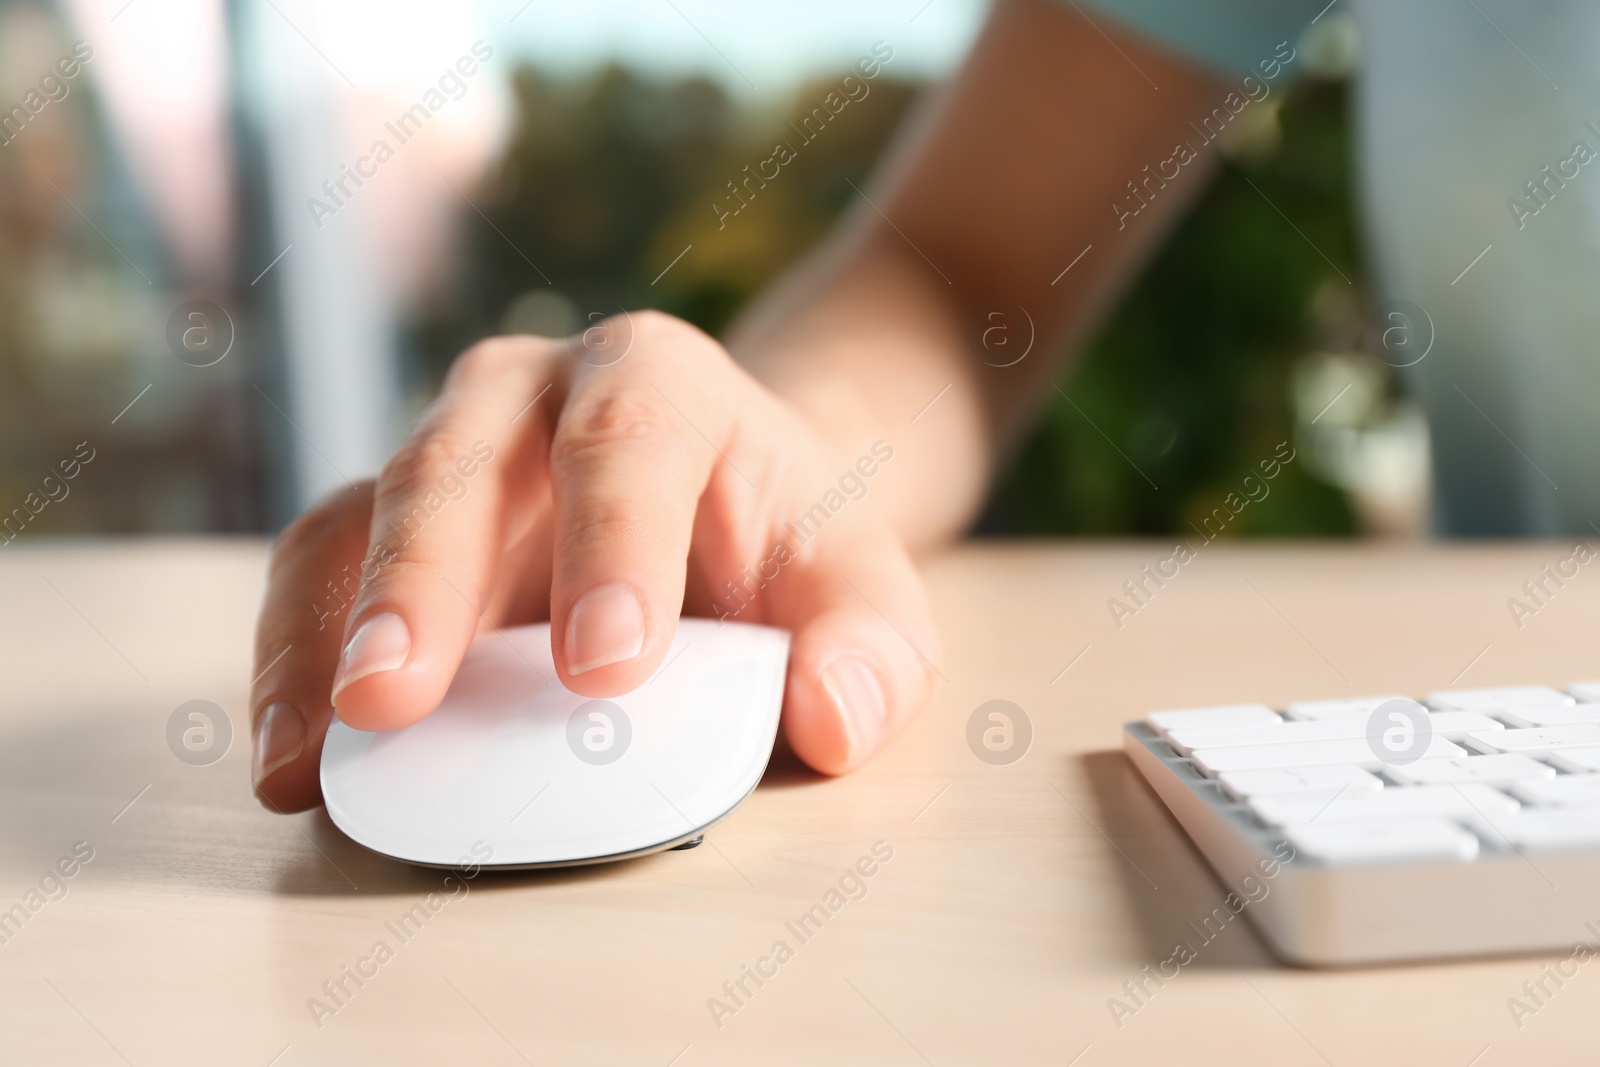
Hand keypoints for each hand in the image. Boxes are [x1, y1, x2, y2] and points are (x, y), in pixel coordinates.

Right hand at [249, 311, 941, 811]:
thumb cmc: (787, 541)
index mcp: (660, 380)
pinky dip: (294, 658)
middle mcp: (532, 393)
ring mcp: (447, 450)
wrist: (729, 501)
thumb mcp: (859, 584)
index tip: (604, 672)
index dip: (612, 547)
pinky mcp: (389, 522)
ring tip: (313, 750)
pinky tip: (294, 758)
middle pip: (460, 462)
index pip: (631, 441)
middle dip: (425, 583)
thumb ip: (869, 646)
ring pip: (362, 511)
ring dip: (331, 632)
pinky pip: (317, 569)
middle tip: (401, 699)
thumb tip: (832, 720)